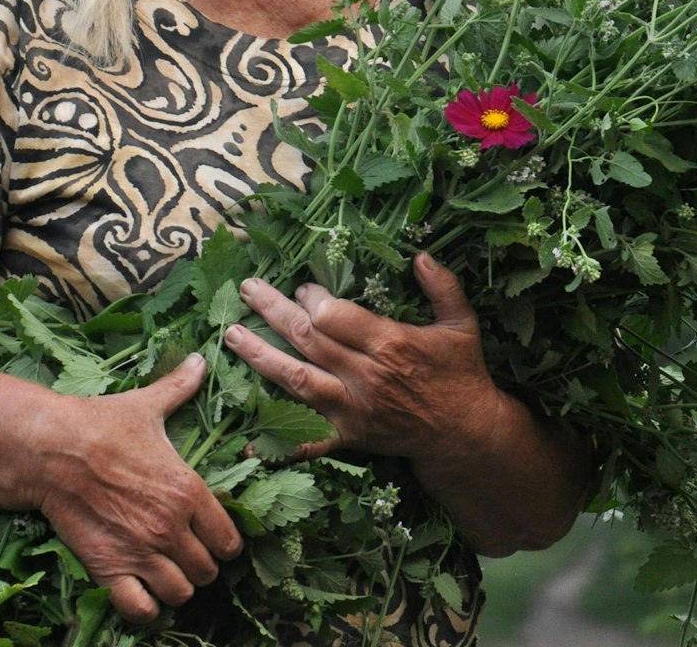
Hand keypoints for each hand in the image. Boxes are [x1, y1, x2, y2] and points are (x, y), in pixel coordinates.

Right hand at [31, 354, 242, 622]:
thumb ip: (179, 388)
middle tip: (187, 555)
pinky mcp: (109, 569)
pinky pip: (140, 609)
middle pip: (207, 571)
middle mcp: (171, 527)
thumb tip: (199, 360)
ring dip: (176, 587)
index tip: (214, 538)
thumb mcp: (146, 405)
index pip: (228, 539)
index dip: (225, 542)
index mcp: (189, 491)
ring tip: (166, 574)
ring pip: (180, 593)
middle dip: (201, 566)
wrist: (51, 449)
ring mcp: (141, 552)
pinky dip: (145, 609)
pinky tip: (141, 593)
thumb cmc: (101, 425)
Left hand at [223, 252, 498, 462]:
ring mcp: (352, 409)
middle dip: (273, 311)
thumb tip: (421, 255)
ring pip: (296, 380)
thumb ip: (443, 287)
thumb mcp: (461, 325)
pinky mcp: (348, 437)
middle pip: (307, 339)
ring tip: (232, 335)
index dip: (312, 299)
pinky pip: (308, 441)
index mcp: (389, 344)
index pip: (334, 316)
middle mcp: (365, 376)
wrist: (465, 433)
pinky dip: (277, 442)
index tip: (303, 289)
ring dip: (260, 357)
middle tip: (249, 289)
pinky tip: (246, 441)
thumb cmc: (461, 374)